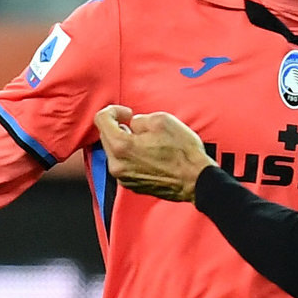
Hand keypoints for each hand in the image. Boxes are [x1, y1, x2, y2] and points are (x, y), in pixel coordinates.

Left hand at [96, 104, 212, 203]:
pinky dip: (132, 157)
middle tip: (139, 127)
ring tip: (148, 142)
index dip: (113, 111)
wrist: (196, 180)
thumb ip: (138, 119)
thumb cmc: (182, 152)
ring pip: (115, 152)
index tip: (127, 114)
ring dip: (126, 143)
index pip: (101, 119)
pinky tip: (150, 155)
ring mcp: (124, 178)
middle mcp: (117, 165)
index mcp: (121, 146)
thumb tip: (132, 125)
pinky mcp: (132, 186)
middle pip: (106, 136)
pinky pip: (124, 165)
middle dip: (119, 127)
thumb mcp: (161, 120)